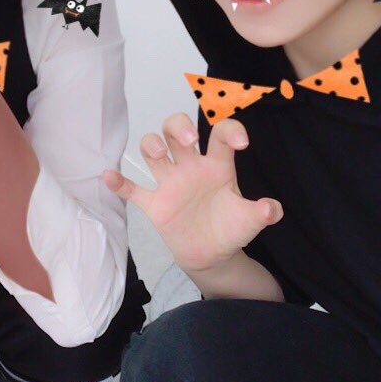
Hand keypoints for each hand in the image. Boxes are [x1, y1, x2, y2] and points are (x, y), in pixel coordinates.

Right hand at [103, 112, 282, 273]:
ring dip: (151, 144)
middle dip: (178, 125)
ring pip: (152, 150)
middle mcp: (190, 167)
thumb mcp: (250, 220)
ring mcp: (170, 184)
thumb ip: (262, 213)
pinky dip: (119, 183)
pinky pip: (132, 189)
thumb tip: (272, 209)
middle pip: (175, 130)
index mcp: (217, 166)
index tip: (241, 142)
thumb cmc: (231, 229)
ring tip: (159, 152)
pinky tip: (109, 175)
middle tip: (189, 137)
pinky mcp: (155, 204)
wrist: (213, 256)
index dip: (230, 130)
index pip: (220, 135)